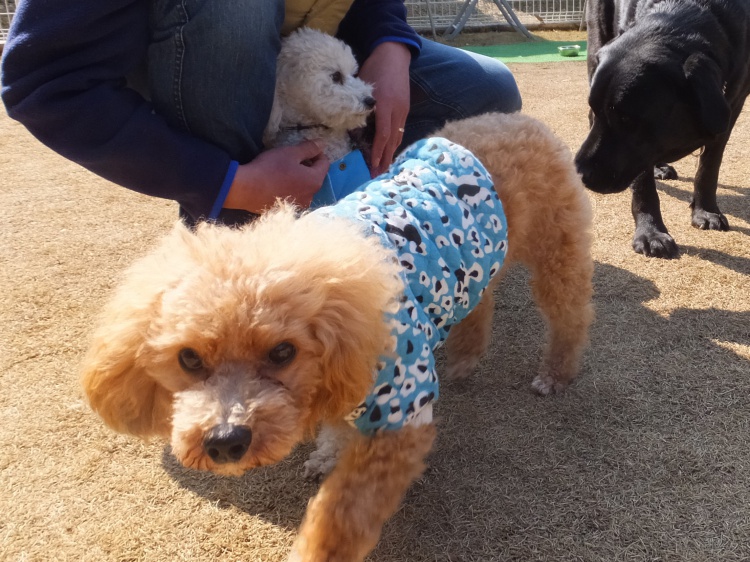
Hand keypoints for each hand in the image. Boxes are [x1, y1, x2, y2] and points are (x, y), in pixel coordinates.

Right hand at [222, 141, 329, 212]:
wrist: (246, 189)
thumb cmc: (270, 168)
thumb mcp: (290, 153)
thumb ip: (309, 148)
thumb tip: (322, 143)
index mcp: (315, 181)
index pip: (324, 163)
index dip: (316, 153)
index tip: (304, 147)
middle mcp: (311, 196)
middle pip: (315, 176)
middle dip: (307, 166)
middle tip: (292, 158)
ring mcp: (299, 205)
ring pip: (304, 187)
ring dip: (299, 178)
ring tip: (285, 171)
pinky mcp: (287, 210)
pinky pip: (294, 195)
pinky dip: (290, 188)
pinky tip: (278, 183)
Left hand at [358, 42, 410, 176]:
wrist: (394, 54)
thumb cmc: (375, 67)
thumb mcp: (362, 85)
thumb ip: (358, 105)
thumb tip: (350, 122)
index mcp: (384, 104)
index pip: (382, 134)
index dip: (377, 152)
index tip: (372, 165)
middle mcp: (396, 110)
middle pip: (392, 141)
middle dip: (385, 159)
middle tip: (377, 175)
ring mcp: (402, 110)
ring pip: (397, 137)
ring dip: (390, 154)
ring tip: (383, 168)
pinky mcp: (405, 109)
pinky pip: (399, 130)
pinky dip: (393, 143)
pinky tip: (388, 151)